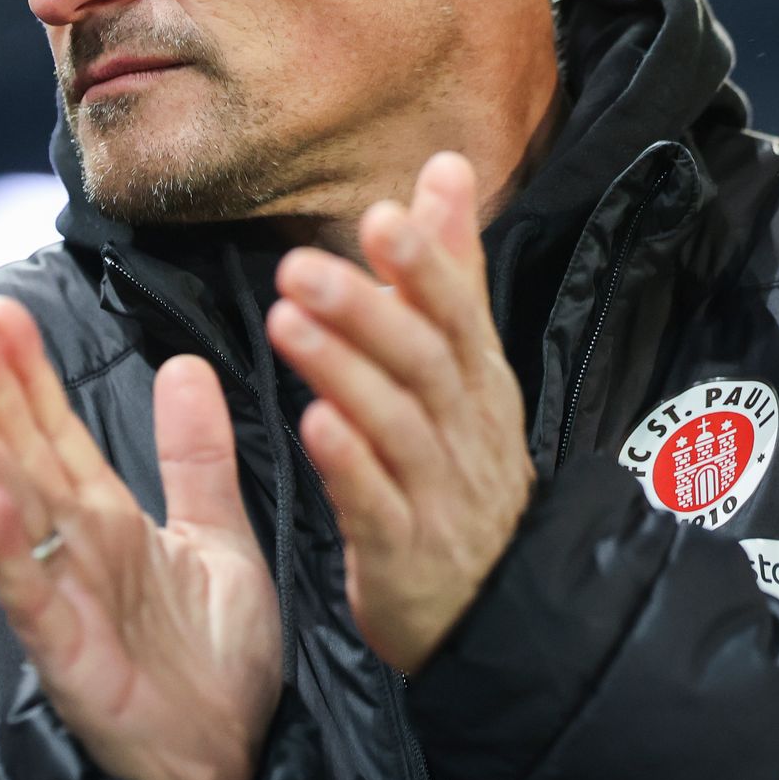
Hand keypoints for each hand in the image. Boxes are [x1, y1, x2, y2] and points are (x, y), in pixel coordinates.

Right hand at [0, 296, 280, 779]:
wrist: (229, 764)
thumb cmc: (214, 662)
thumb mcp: (217, 538)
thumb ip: (194, 457)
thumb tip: (182, 363)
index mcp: (107, 520)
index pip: (55, 430)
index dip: (28, 372)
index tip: (0, 311)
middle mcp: (75, 551)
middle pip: (23, 455)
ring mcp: (64, 601)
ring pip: (12, 513)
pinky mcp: (68, 657)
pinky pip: (32, 598)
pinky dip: (8, 551)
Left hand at [266, 151, 533, 673]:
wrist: (491, 611)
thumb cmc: (461, 471)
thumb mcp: (464, 367)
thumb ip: (449, 271)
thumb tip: (444, 168)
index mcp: (477, 383)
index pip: (455, 313)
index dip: (423, 264)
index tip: (381, 214)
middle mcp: (464, 432)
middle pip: (422, 361)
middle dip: (366, 309)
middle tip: (300, 265)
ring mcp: (439, 495)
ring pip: (397, 425)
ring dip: (342, 371)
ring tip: (287, 323)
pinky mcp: (406, 554)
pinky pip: (378, 505)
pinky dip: (350, 463)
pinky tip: (314, 424)